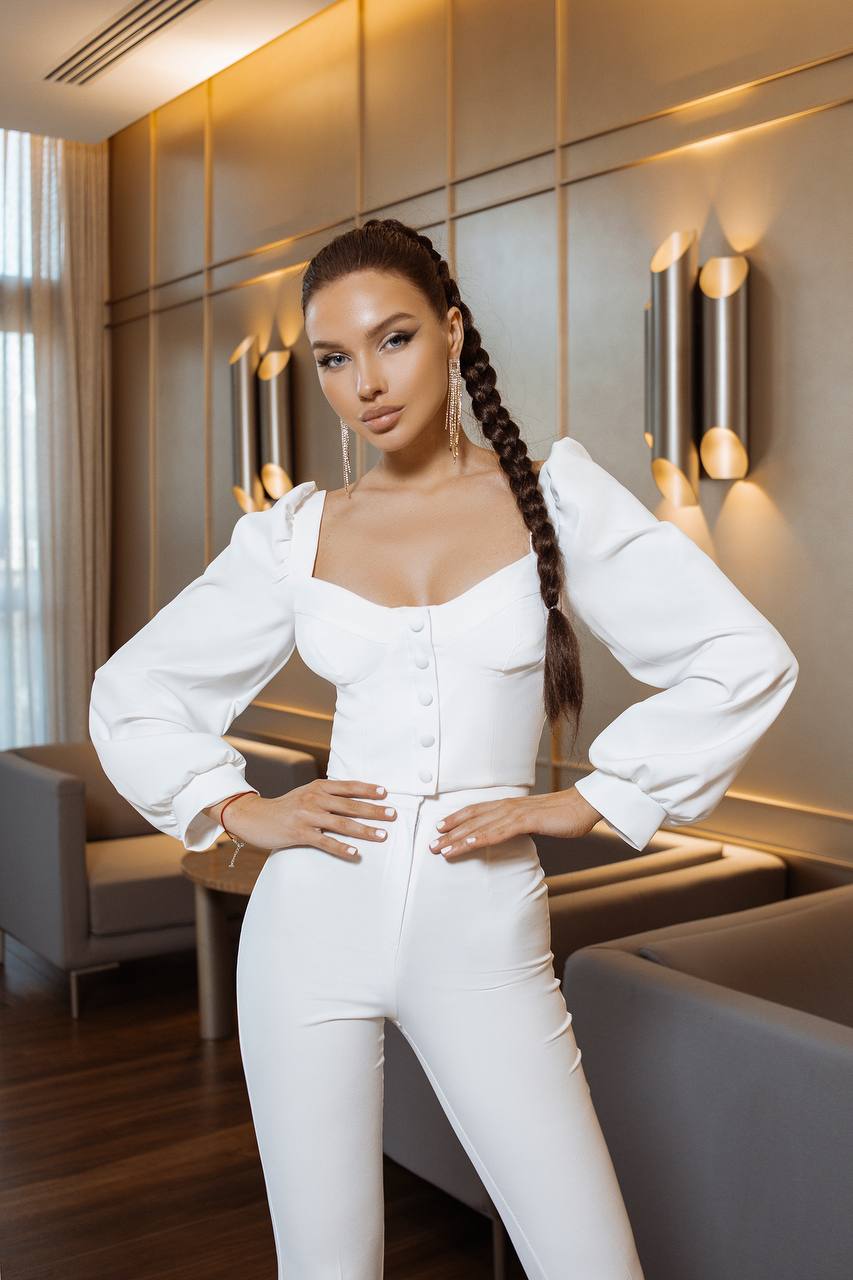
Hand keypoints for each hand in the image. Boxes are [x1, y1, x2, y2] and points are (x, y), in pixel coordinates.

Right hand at [207, 778, 397, 859]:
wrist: (253, 816)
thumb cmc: (285, 807)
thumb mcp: (306, 794)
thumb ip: (327, 794)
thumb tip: (354, 798)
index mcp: (317, 787)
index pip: (348, 787)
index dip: (367, 789)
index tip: (385, 793)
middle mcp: (314, 799)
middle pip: (350, 805)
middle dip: (373, 811)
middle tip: (392, 815)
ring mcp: (307, 817)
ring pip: (342, 824)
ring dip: (364, 830)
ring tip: (382, 835)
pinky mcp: (299, 834)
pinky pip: (325, 842)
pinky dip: (342, 848)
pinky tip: (355, 854)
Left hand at [428, 785, 601, 859]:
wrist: (582, 807)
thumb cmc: (561, 815)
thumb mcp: (534, 819)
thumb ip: (518, 824)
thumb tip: (507, 832)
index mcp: (509, 805)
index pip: (476, 811)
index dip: (456, 819)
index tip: (440, 829)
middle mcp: (507, 806)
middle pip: (472, 819)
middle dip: (450, 832)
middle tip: (432, 844)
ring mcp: (515, 812)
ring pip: (480, 826)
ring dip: (458, 838)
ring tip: (442, 849)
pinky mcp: (525, 821)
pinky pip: (498, 832)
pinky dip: (480, 837)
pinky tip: (467, 844)